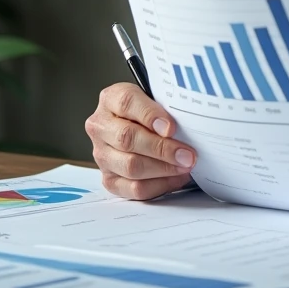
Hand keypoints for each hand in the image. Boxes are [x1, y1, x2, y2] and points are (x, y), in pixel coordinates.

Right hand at [85, 83, 196, 199]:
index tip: (171, 127)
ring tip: (185, 166)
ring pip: (130, 166)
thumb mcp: (157, 98)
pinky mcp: (109, 179)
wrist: (140, 128)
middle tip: (187, 154)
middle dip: (162, 148)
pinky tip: (175, 178)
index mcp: (111, 99)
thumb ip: (165, 107)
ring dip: (163, 169)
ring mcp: (102, 155)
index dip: (150, 115)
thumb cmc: (152, 113)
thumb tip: (181, 129)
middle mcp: (101, 127)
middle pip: (127, 138)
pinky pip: (134, 188)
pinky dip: (159, 185)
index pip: (126, 102)